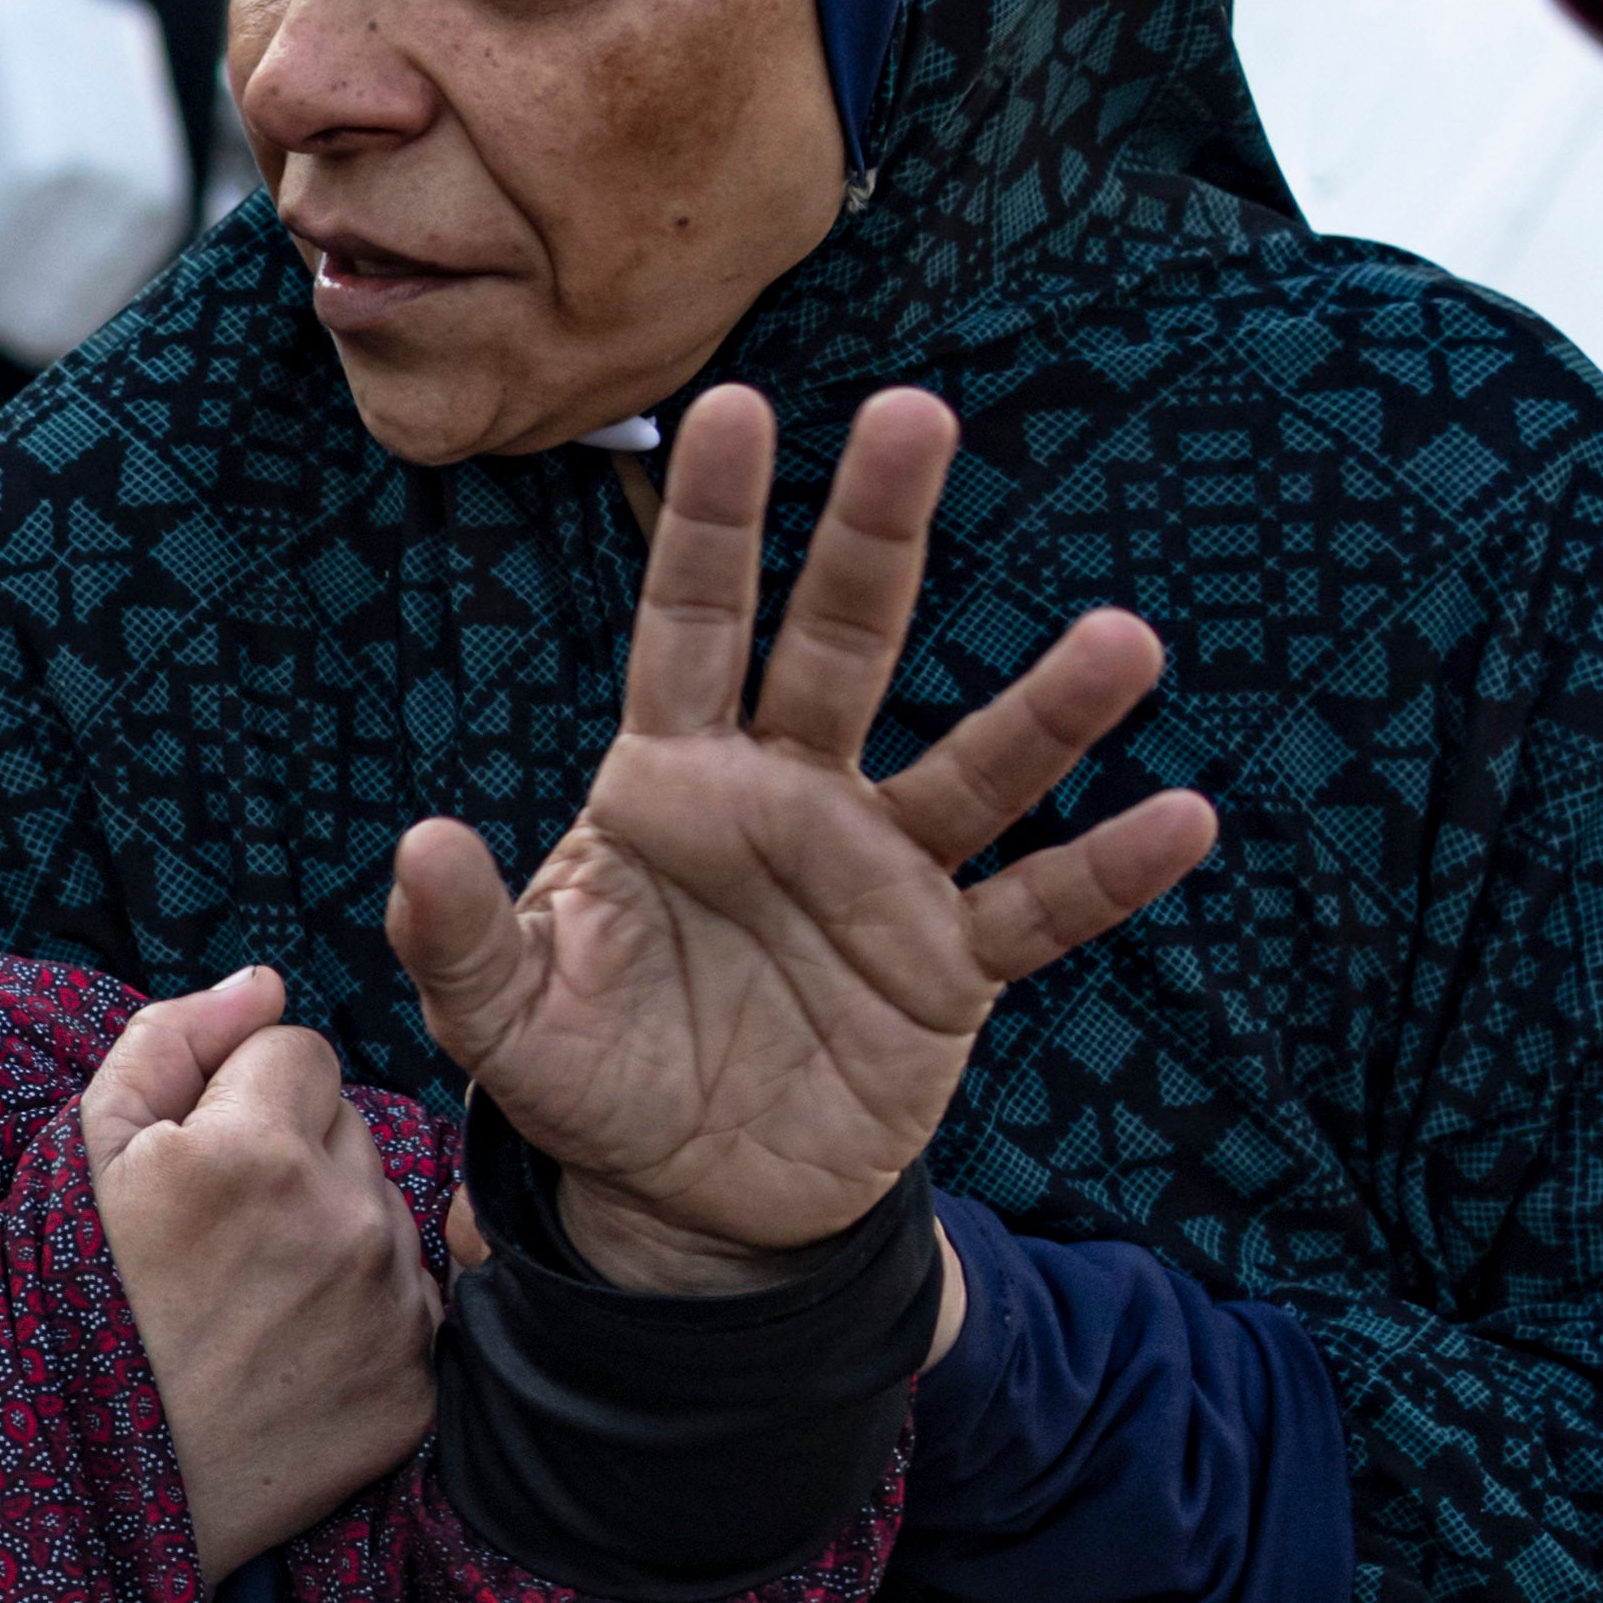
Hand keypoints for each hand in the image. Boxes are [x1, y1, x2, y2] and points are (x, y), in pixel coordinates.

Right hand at [80, 969, 432, 1573]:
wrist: (97, 1504)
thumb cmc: (75, 1323)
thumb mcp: (82, 1164)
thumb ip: (169, 1042)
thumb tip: (264, 983)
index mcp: (253, 1150)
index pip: (297, 1048)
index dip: (236, 1100)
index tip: (194, 1166)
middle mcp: (342, 1219)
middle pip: (348, 1124)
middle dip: (292, 1157)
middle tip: (217, 1243)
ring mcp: (390, 1307)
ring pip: (384, 1206)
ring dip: (333, 1231)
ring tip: (250, 1303)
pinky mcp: (417, 1383)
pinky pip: (410, 1299)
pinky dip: (364, 1315)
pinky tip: (292, 1354)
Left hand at [389, 385, 1215, 1294]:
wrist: (679, 1195)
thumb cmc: (590, 1071)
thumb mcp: (502, 1017)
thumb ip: (456, 935)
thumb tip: (420, 843)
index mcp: (672, 781)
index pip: (689, 625)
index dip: (710, 523)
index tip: (732, 407)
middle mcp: (788, 799)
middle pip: (841, 644)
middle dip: (875, 532)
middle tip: (917, 414)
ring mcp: (877, 876)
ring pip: (970, 769)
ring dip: (1045, 710)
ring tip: (1122, 640)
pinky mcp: (942, 970)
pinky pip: (1034, 911)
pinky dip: (1104, 875)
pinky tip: (1181, 820)